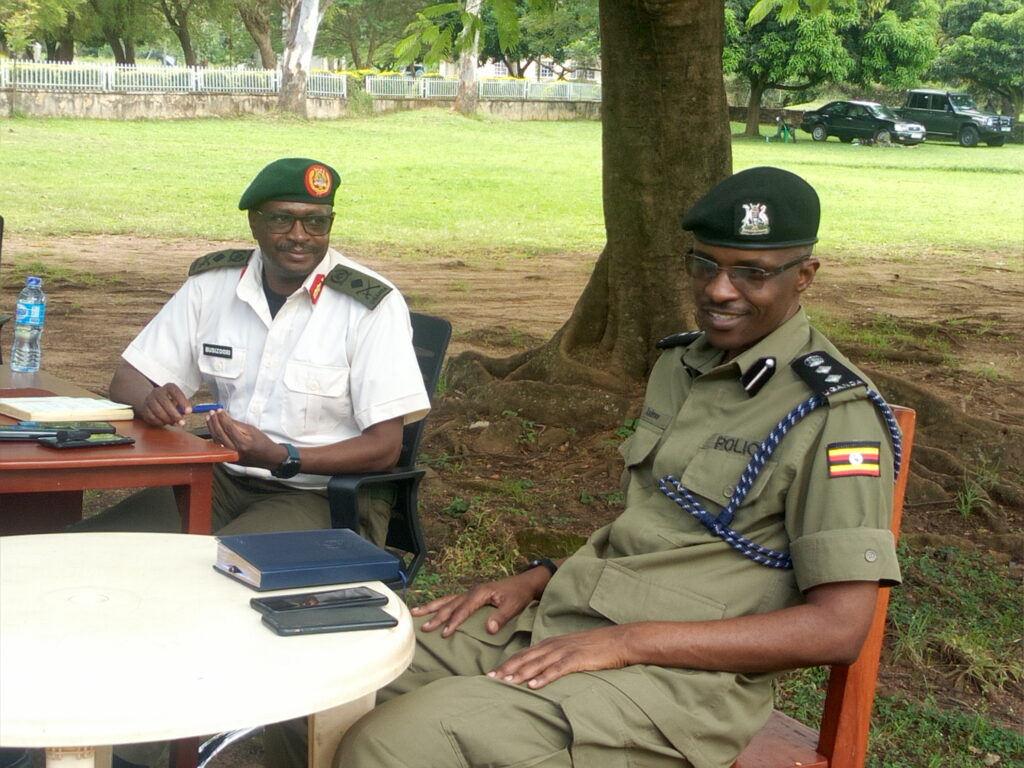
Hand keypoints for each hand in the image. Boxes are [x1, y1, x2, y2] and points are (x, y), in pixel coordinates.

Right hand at [137, 383, 190, 426]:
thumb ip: (182, 409)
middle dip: (174, 413)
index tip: (189, 411)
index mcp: (168, 387)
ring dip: (167, 419)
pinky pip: (152, 417)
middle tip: (181, 421)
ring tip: (173, 422)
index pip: (175, 391)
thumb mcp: (179, 403)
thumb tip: (183, 417)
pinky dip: (160, 422)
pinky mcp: (144, 409)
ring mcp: (149, 399)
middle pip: (165, 401)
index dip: (183, 401)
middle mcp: (158, 391)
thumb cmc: (170, 403)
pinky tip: (164, 422)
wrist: (154, 403)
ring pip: (158, 411)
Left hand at [205, 409, 283, 468]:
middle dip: (215, 421)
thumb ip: (238, 425)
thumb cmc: (263, 443)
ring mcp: (230, 456)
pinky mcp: (228, 458)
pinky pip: (218, 446)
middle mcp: (235, 451)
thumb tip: (225, 418)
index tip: (220, 410)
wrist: (268, 457)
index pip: (229, 428)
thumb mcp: (253, 430)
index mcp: (243, 444)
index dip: (223, 418)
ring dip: (212, 428)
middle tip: (212, 412)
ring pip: (217, 440)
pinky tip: (212, 429)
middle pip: (220, 434)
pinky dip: (214, 436)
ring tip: (209, 418)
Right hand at [411, 569, 548, 637]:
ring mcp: (470, 592)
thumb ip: (501, 617)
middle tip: (424, 628)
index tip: (443, 633)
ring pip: (446, 600)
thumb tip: (490, 629)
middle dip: (436, 616)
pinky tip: (430, 609)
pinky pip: (451, 600)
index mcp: (480, 593)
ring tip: (414, 613)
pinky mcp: (471, 595)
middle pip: (450, 605)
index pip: (463, 610)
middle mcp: (472, 591)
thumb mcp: (514, 606)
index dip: (453, 622)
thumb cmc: (519, 594)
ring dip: (431, 607)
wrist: (524, 583)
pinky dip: (439, 604)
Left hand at [488, 625, 630, 688]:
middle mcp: (554, 645)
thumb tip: (539, 671)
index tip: (490, 674)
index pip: (523, 654)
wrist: (619, 640)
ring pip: (537, 663)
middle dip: (506, 669)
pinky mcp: (577, 659)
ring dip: (520, 674)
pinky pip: (557, 669)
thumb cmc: (595, 647)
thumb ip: (554, 657)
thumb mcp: (570, 650)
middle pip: (525, 658)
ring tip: (505, 684)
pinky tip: (534, 686)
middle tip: (489, 680)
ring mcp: (565, 651)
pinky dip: (544, 677)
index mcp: (550, 643)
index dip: (506, 664)